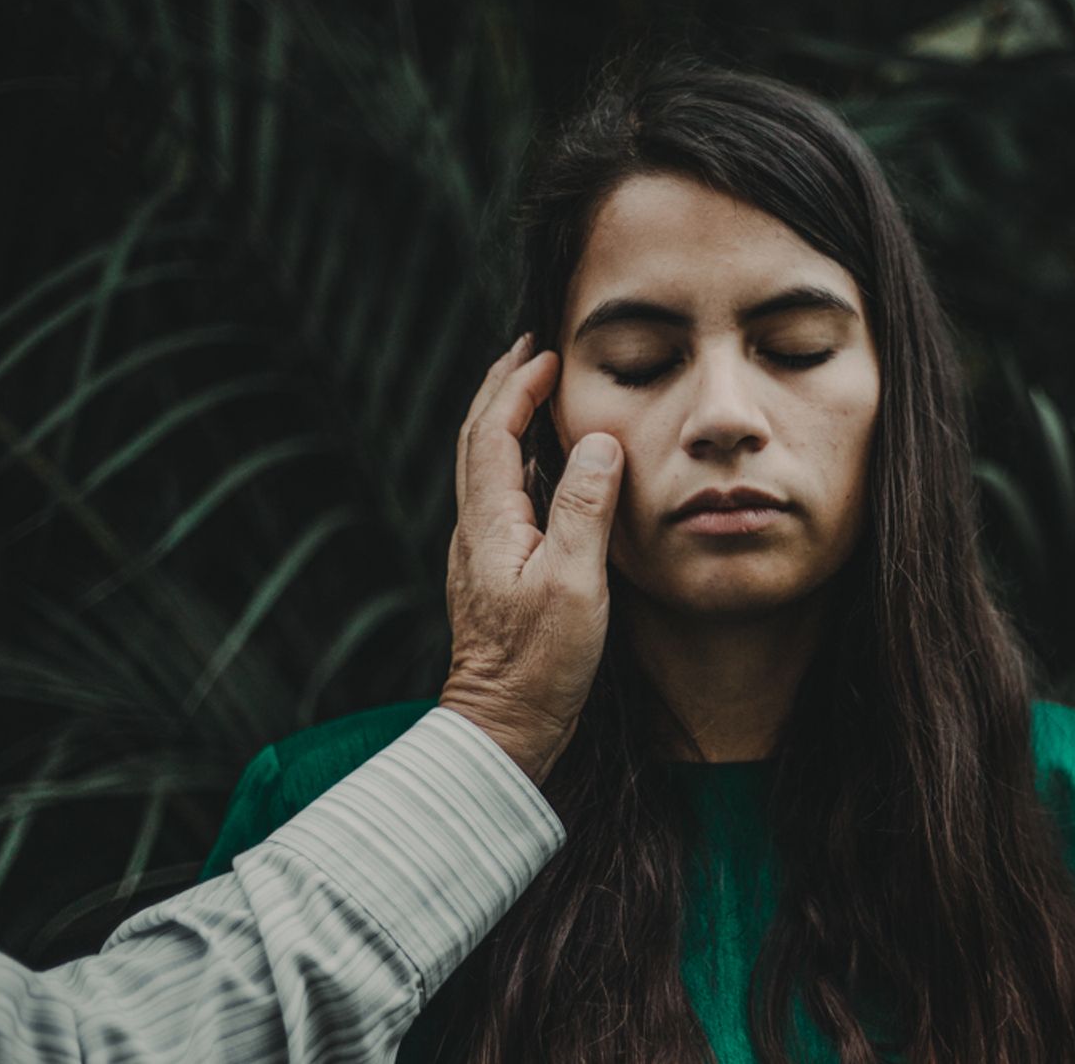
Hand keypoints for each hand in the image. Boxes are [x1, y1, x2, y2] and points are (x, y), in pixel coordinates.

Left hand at [438, 333, 622, 784]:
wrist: (504, 725)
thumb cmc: (541, 663)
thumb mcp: (575, 584)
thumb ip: (585, 509)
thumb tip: (598, 442)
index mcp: (490, 523)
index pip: (494, 432)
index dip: (517, 387)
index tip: (546, 353)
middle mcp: (476, 530)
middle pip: (478, 439)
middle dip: (502, 389)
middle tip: (530, 350)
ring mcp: (482, 552)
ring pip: (485, 466)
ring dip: (506, 420)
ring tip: (535, 392)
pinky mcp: (495, 572)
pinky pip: (500, 495)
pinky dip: (517, 459)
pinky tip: (542, 465)